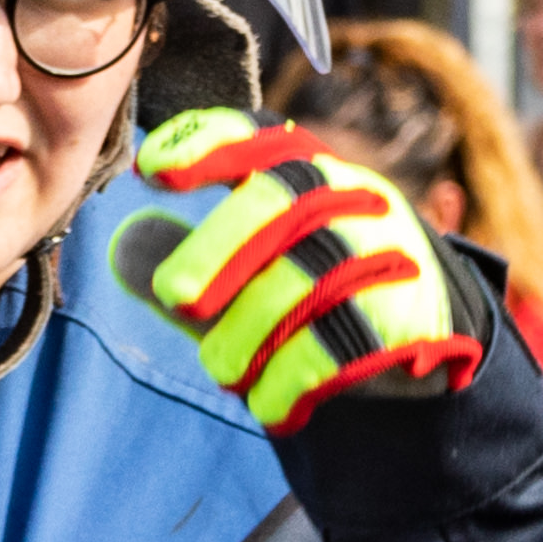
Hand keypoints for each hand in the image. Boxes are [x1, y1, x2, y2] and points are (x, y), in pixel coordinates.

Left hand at [110, 116, 480, 433]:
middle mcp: (355, 198)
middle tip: (175, 297)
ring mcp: (388, 253)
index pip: (263, 137)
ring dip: (249, 334)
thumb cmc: (318, 295)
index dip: (209, 143)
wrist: (424, 342)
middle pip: (285, 201)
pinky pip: (336, 346)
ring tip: (222, 371)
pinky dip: (288, 381)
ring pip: (307, 280)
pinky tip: (268, 404)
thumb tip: (119, 249)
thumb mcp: (259, 269)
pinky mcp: (409, 318)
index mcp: (313, 172)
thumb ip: (196, 259)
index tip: (152, 168)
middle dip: (220, 247)